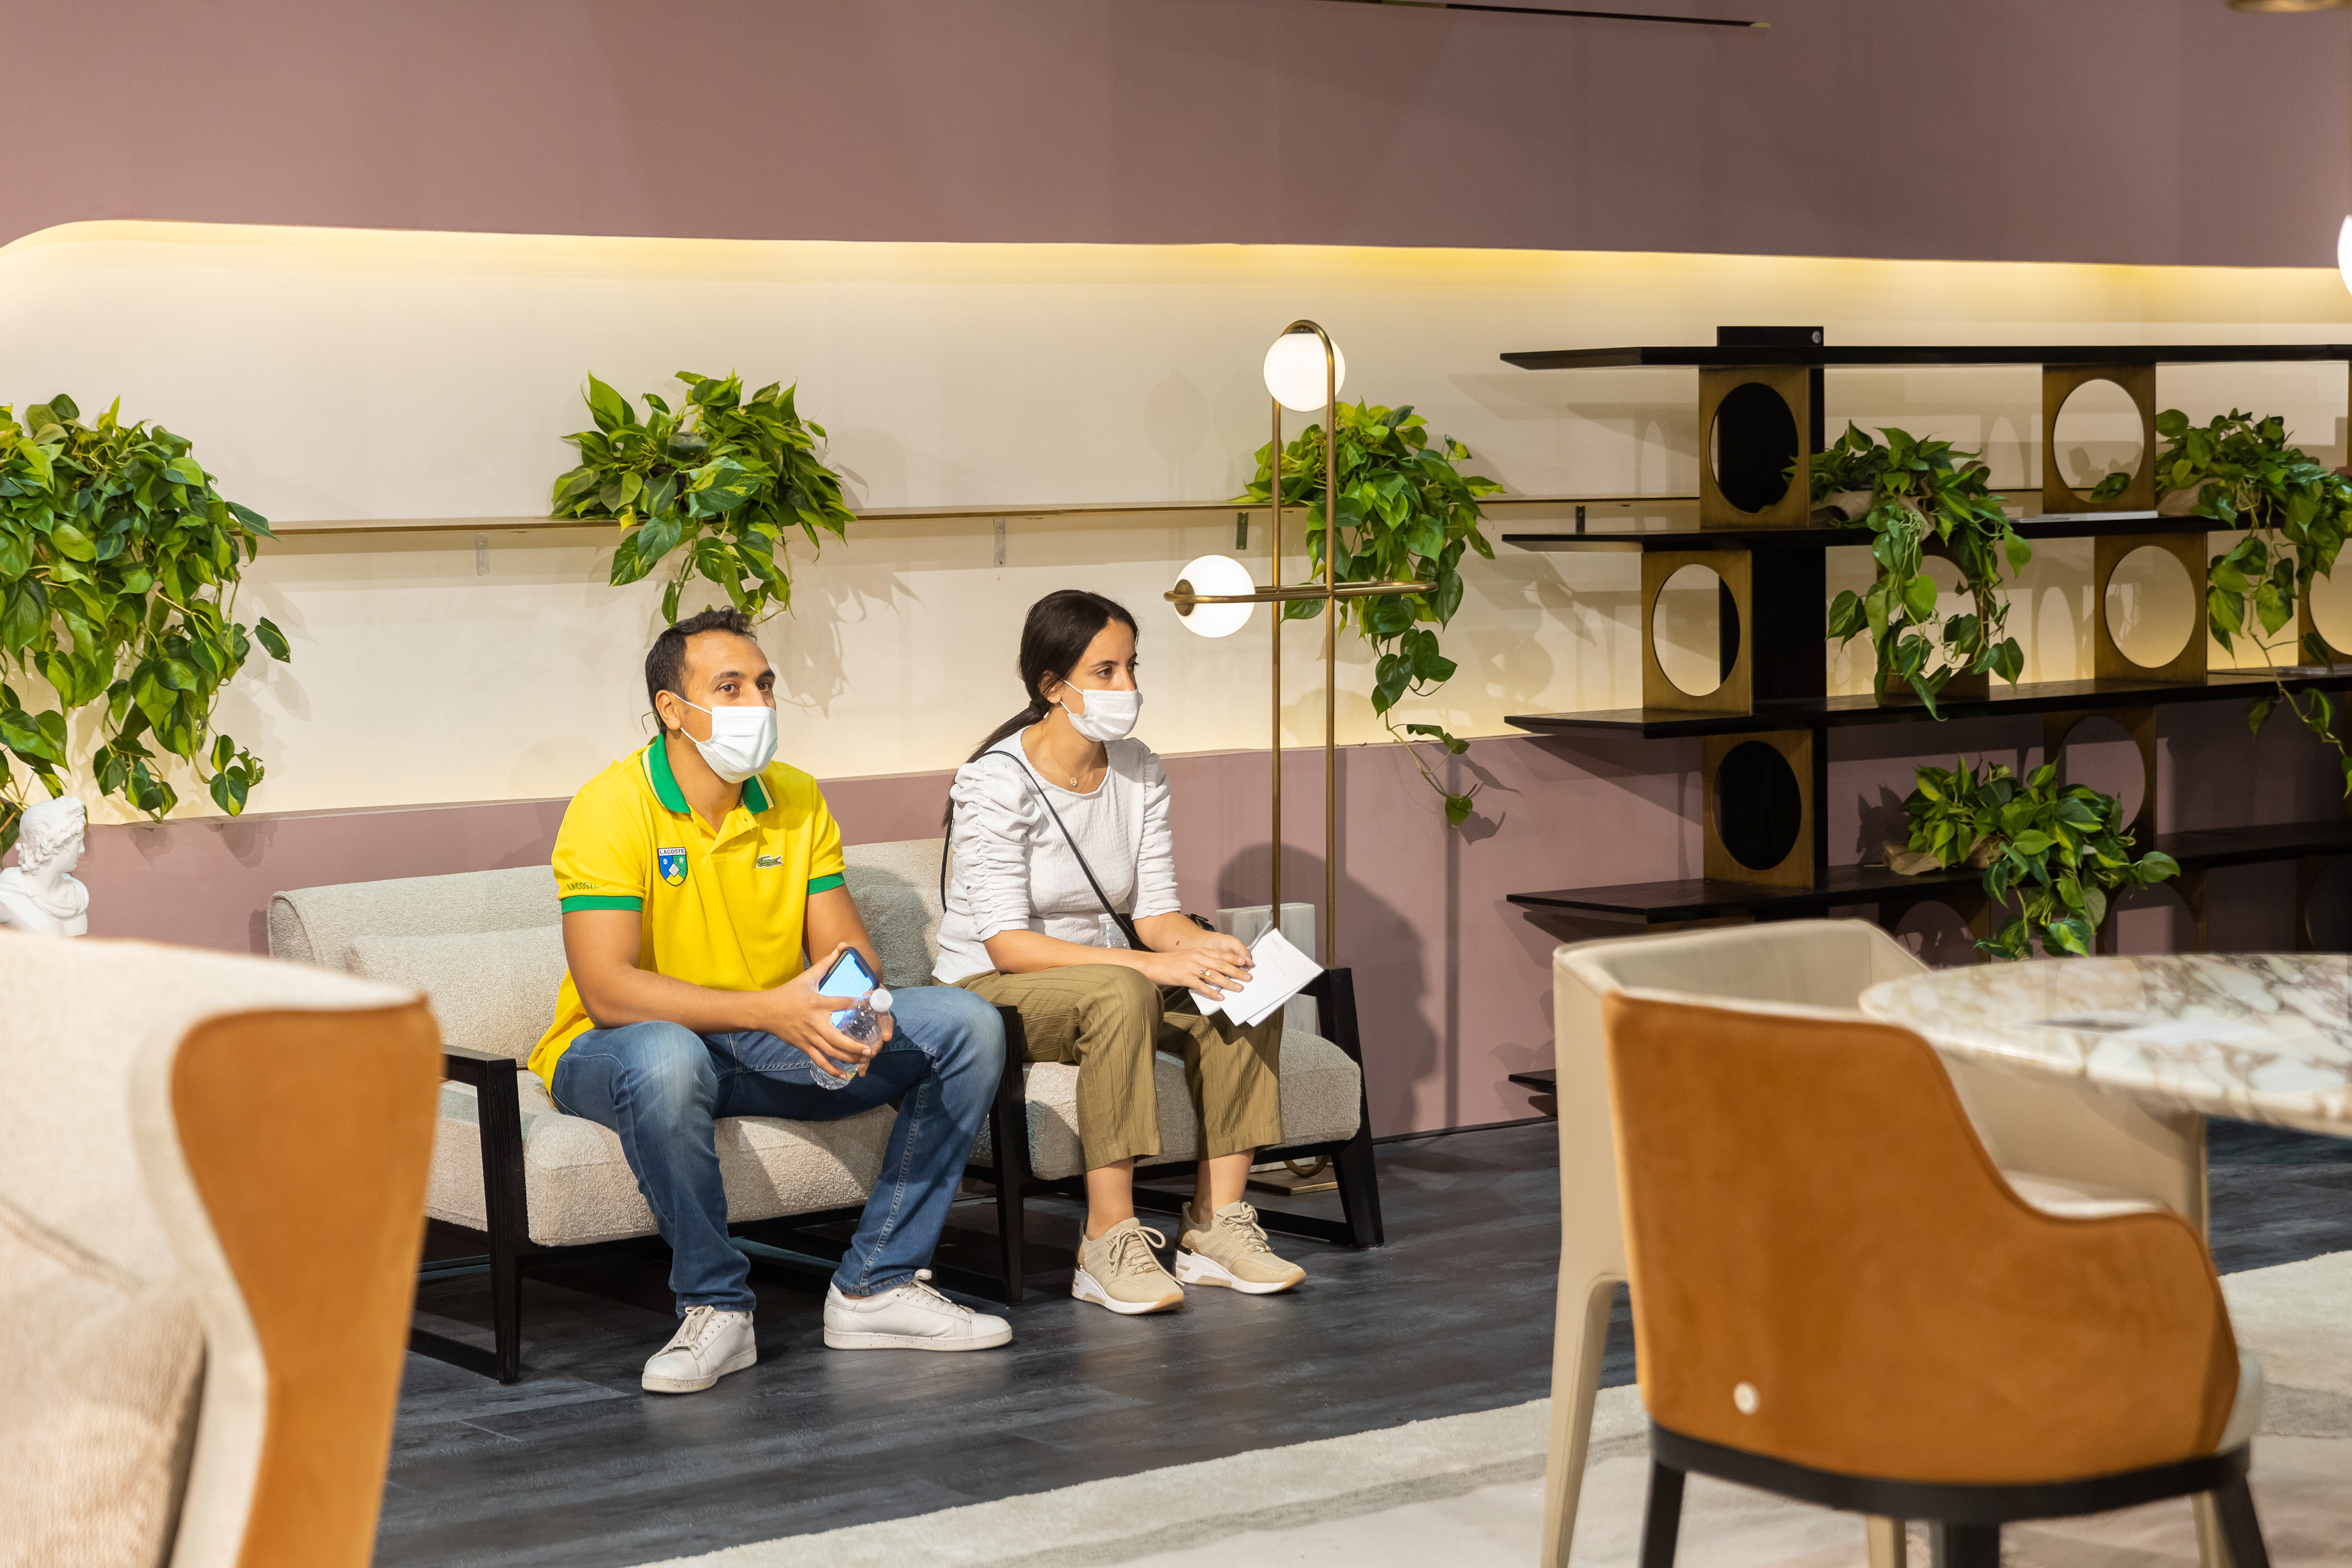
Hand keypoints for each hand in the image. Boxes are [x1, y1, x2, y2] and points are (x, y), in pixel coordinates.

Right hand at [760, 944, 874, 1079]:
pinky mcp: (803, 1046)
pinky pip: (819, 1060)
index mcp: (818, 1003)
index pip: (842, 1003)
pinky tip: (844, 1075)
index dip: (857, 1003)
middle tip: (870, 1049)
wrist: (765, 1011)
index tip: (872, 1005)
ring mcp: (809, 1036)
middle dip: (855, 1046)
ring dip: (848, 1058)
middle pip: (837, 1038)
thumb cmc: (788, 993)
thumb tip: (841, 947)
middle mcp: (815, 1022)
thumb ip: (826, 964)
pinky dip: (831, 1069)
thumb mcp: (807, 977)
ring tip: (863, 1060)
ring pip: (830, 1052)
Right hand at [1138, 935, 1252, 998]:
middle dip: (1237, 972)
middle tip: (1248, 977)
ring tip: (1239, 988)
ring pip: (1214, 975)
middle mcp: (1197, 957)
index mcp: (1200, 951)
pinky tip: (1220, 997)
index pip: (1221, 955)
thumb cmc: (1171, 962)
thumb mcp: (1189, 956)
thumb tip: (1217, 970)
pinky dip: (1212, 993)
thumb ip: (1202, 961)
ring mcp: (1191, 967)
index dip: (1235, 959)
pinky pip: (1201, 986)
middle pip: (1221, 965)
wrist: (1153, 964)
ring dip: (1228, 983)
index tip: (1247, 963)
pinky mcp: (1184, 978)